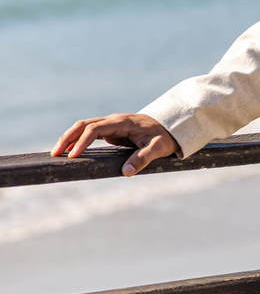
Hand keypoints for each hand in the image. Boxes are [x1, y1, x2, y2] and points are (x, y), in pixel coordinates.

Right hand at [50, 114, 179, 175]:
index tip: (74, 156)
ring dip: (69, 137)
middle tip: (55, 153)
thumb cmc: (164, 137)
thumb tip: (126, 172)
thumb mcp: (158, 148)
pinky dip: (77, 139)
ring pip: (84, 126)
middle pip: (84, 124)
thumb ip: (143, 158)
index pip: (96, 129)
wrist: (171, 126)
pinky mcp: (111, 130)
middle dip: (68, 137)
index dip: (83, 142)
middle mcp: (113, 121)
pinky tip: (70, 151)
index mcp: (122, 123)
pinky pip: (90, 132)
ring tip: (57, 153)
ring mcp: (111, 124)